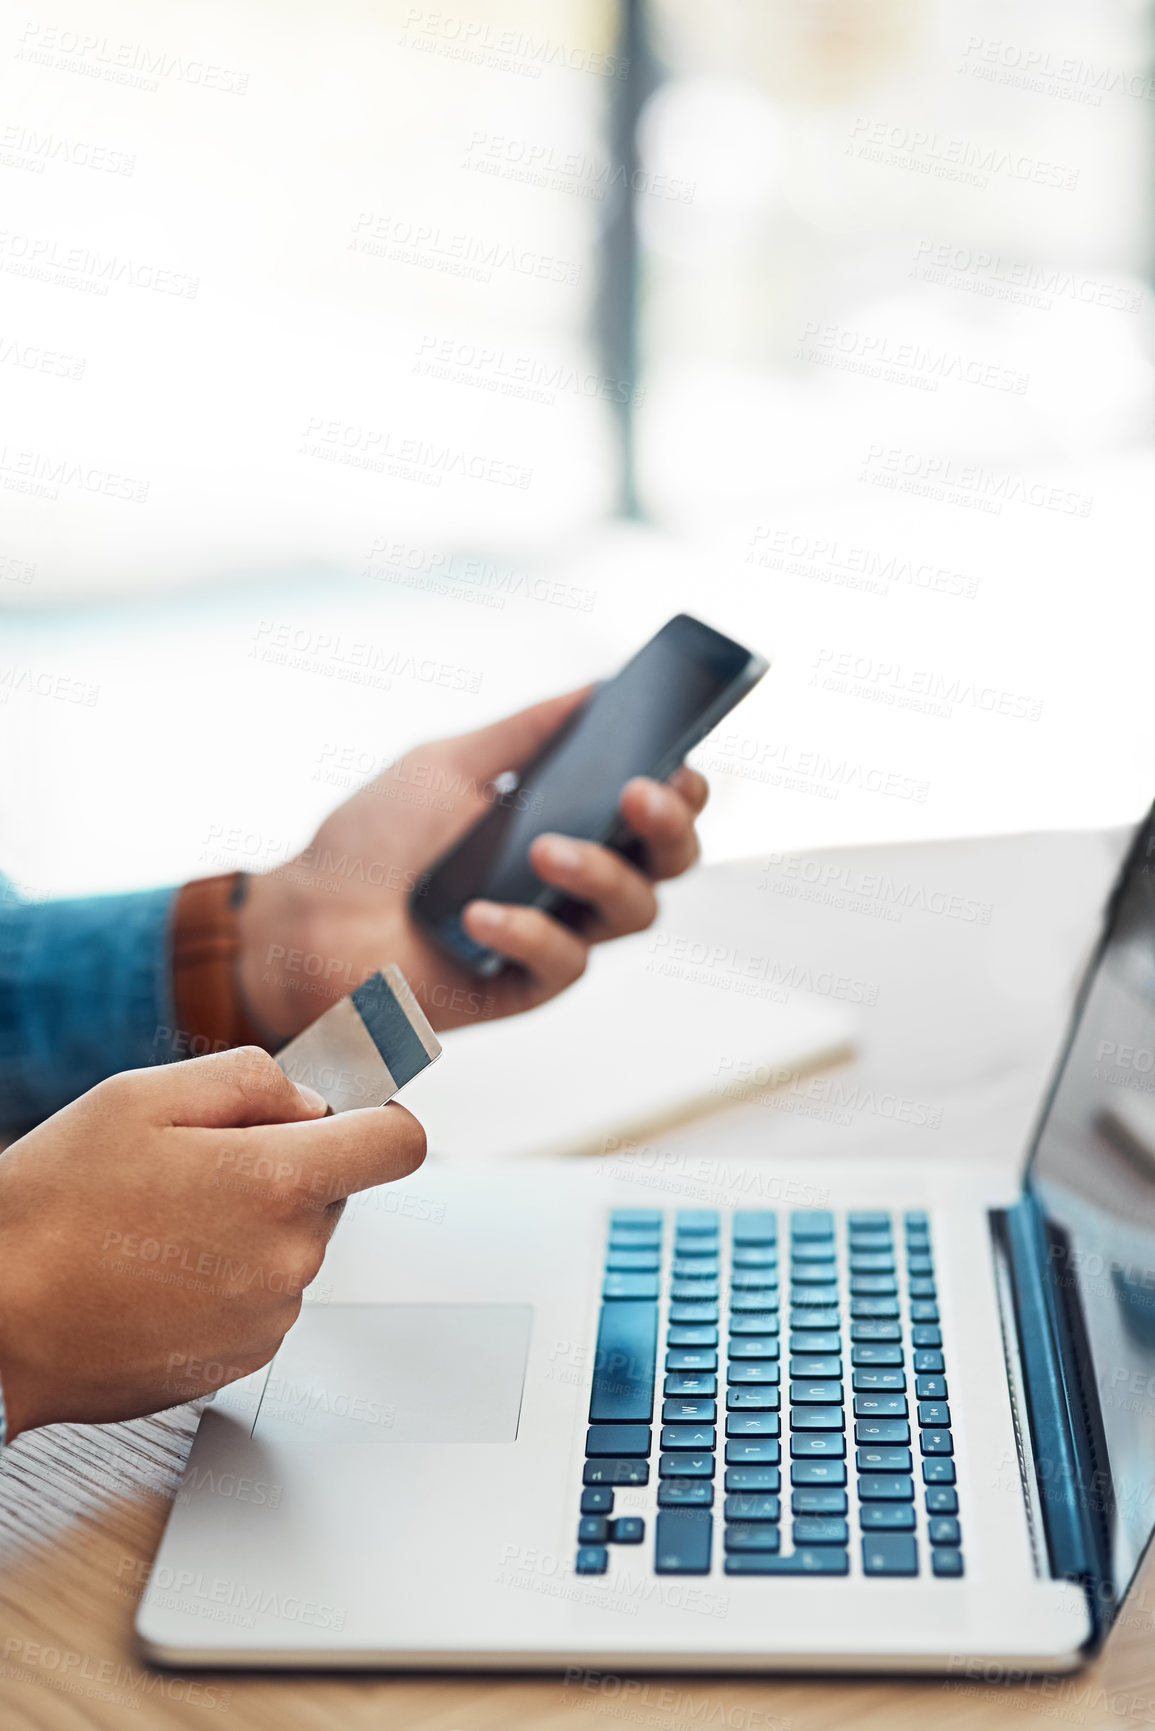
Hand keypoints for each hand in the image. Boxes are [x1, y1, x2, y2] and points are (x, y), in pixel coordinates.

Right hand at [0, 1049, 424, 1438]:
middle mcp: (288, 1260)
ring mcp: (266, 1319)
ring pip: (292, 1247)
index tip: (351, 1112)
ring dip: (250, 1228)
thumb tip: (310, 1101)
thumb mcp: (142, 1098)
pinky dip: (224, 1280)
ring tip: (159, 1225)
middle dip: (284, 1170)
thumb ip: (250, 1080)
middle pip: (334, 1192)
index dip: (377, 1116)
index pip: (399, 1144)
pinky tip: (156, 1272)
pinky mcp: (237, 1361)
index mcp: (278, 1183)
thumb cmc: (50, 1210)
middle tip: (197, 1167)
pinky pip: (259, 1298)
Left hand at [238, 689, 708, 1040]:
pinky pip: (564, 960)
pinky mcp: (526, 984)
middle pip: (669, 861)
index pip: (652, 806)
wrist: (305, 920)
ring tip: (546, 850)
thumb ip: (528, 731)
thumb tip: (601, 686)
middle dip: (670, 825)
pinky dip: (527, 930)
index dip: (682, 786)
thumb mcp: (449, 765)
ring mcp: (556, 932)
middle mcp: (574, 879)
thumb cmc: (370, 841)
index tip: (678, 758)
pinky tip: (479, 916)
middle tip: (639, 794)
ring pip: (636, 911)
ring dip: (602, 872)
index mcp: (565, 819)